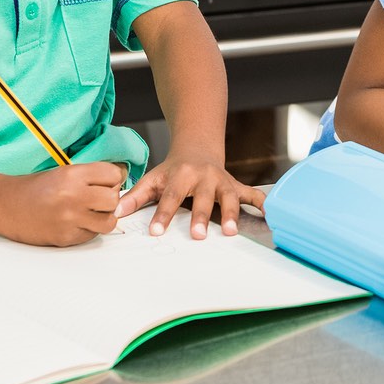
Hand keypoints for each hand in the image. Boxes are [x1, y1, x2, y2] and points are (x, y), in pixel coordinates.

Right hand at [0, 162, 127, 246]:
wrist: (6, 206)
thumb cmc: (36, 187)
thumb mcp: (64, 171)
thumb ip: (92, 175)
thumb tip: (122, 177)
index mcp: (73, 175)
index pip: (114, 175)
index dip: (112, 178)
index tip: (105, 181)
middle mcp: (73, 197)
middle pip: (114, 199)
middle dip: (109, 199)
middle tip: (97, 199)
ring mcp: (69, 220)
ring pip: (109, 222)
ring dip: (103, 217)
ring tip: (90, 212)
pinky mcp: (65, 238)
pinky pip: (92, 235)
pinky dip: (88, 230)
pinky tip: (75, 222)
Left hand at [116, 155, 266, 239]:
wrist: (198, 148)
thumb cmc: (173, 170)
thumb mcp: (152, 178)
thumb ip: (135, 196)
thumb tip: (114, 212)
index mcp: (181, 174)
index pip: (171, 196)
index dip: (163, 214)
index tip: (156, 232)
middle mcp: (205, 176)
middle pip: (204, 198)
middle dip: (202, 216)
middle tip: (199, 236)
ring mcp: (223, 181)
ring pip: (230, 196)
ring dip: (232, 214)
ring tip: (231, 232)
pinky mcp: (236, 186)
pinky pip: (253, 194)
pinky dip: (262, 204)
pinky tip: (269, 216)